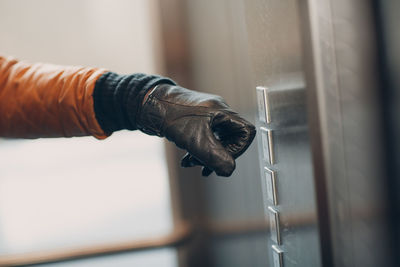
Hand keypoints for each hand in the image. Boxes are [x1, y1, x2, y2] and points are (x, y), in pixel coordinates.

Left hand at [137, 84, 255, 176]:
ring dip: (206, 156)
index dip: (238, 150)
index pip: (246, 132)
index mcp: (223, 112)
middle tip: (204, 167)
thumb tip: (229, 171)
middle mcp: (218, 112)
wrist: (148, 104)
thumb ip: (215, 157)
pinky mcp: (197, 121)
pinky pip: (205, 138)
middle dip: (218, 156)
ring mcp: (207, 116)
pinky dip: (198, 151)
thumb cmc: (171, 116)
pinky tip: (186, 160)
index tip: (223, 159)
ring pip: (216, 141)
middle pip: (231, 139)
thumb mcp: (195, 140)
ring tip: (190, 164)